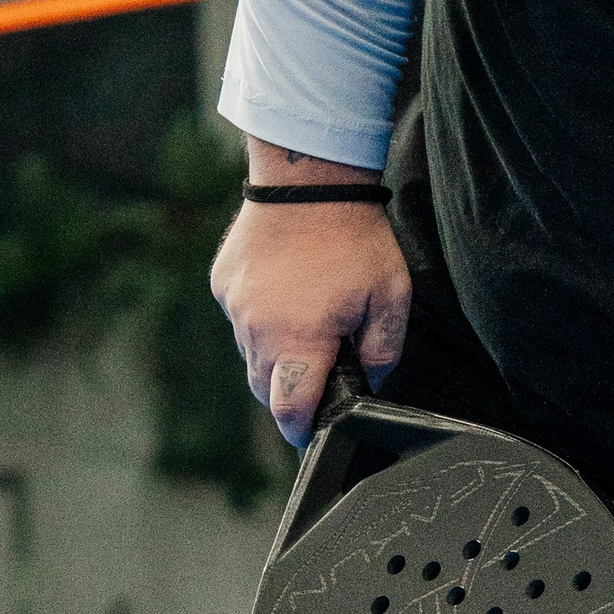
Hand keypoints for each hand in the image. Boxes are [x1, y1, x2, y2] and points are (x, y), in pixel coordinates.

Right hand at [209, 149, 412, 446]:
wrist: (308, 179)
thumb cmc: (354, 238)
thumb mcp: (391, 298)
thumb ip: (383, 352)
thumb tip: (371, 383)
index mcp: (299, 341)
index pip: (289, 410)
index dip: (301, 429)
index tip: (311, 434)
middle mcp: (257, 330)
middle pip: (265, 388)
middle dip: (290, 393)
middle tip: (319, 376)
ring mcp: (235, 307)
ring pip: (250, 356)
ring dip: (274, 356)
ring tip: (306, 328)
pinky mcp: (222, 284)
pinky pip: (240, 321)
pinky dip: (260, 321)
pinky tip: (286, 296)